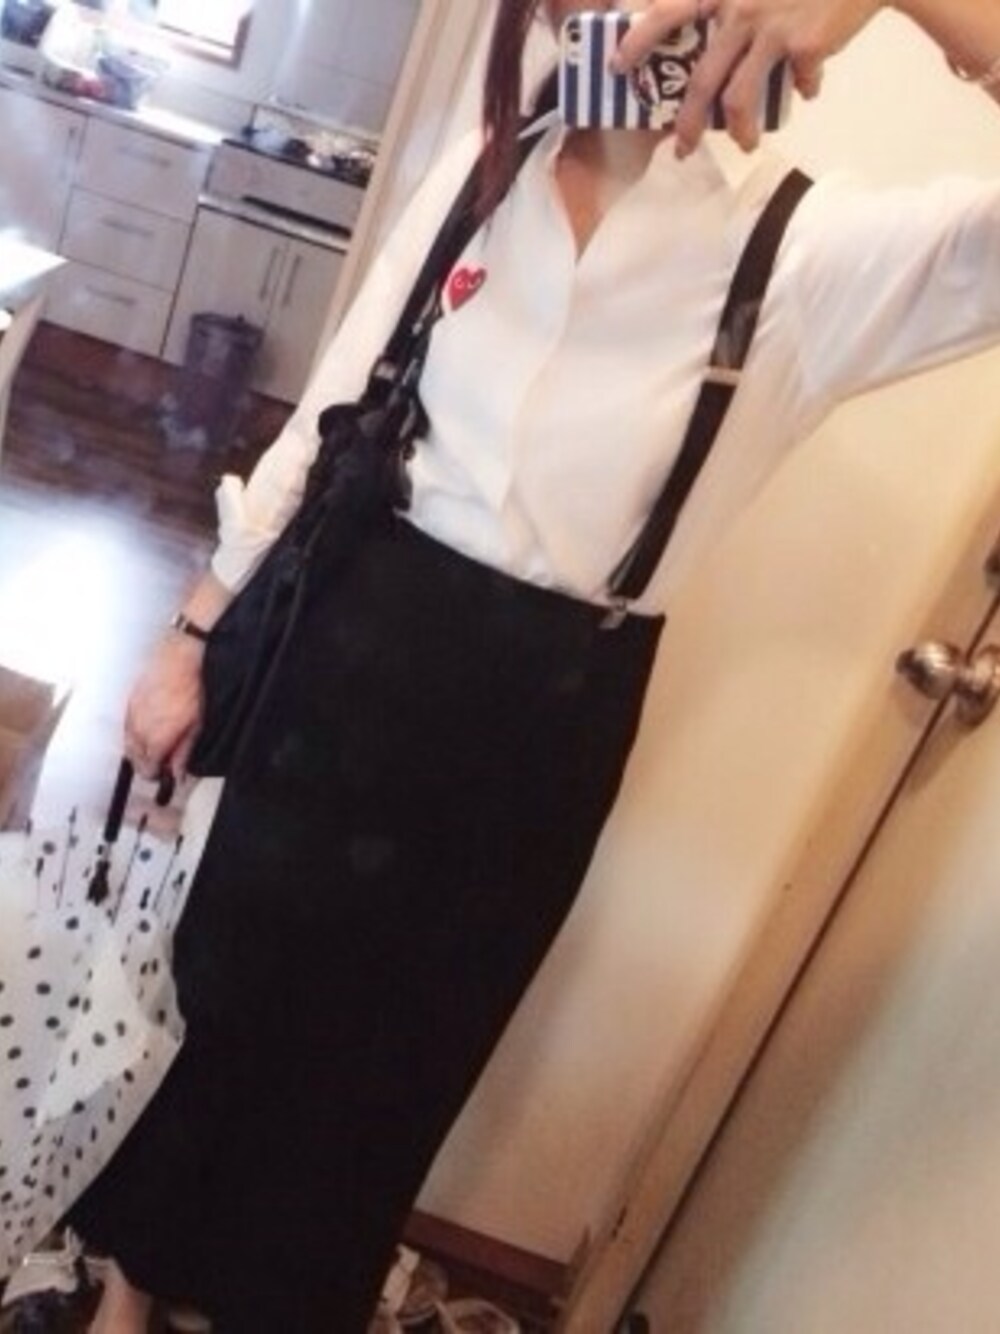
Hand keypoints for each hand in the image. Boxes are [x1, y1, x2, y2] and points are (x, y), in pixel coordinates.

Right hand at [124, 634, 204, 780]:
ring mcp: (132, 711)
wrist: (184, 654)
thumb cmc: (193, 685)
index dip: (155, 774)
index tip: (162, 776)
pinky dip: (134, 731)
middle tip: (157, 766)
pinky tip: (144, 729)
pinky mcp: (131, 698)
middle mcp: (139, 727)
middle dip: (144, 764)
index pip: (148, 766)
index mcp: (156, 737)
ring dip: (137, 749)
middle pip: (134, 756)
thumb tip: (178, 770)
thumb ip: (184, 751)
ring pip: (128, 740)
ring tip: (151, 749)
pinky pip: (127, 723)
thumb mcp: (197, 725)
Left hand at [613, 0, 883, 153]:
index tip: (617, 66)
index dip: (638, 40)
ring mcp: (771, 28)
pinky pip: (795, 85)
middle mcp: (740, 8)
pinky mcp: (803, 47)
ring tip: (747, 144)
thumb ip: (733, 9)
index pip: (667, 14)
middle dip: (688, 123)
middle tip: (682, 148)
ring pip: (740, 99)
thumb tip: (715, 55)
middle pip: (701, 81)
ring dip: (741, 131)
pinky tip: (810, 89)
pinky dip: (804, 90)